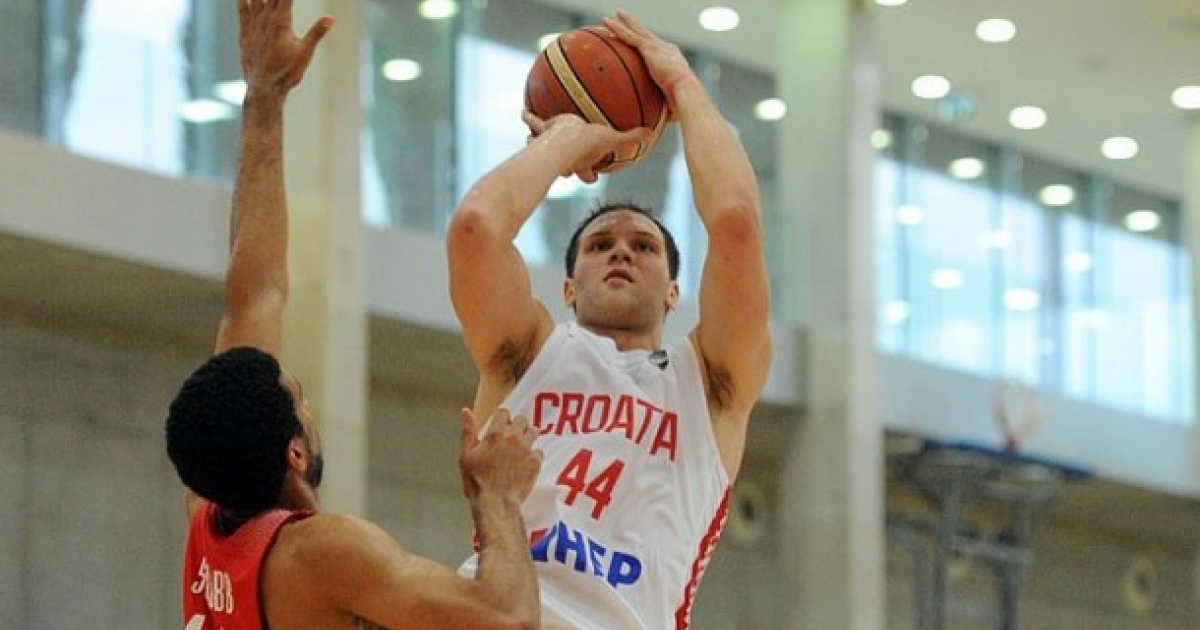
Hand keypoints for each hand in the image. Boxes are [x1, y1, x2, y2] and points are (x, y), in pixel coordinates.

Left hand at [238, 0, 333, 95]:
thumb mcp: (305, 53)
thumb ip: (317, 33)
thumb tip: (331, 18)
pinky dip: (243, 0)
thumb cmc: (287, 72)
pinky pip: (243, 10)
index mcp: (281, 22)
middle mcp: (265, 20)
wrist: (264, 88)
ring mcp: (253, 26)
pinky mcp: (245, 33)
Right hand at [459, 408, 541, 501]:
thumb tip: (466, 411)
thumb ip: (468, 431)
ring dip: (528, 436)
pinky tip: (526, 462)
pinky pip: (539, 451)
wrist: (496, 502)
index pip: (504, 412)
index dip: (501, 417)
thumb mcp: (466, 455)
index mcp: (496, 433)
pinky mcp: (536, 462)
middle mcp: (514, 437)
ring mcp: (527, 449)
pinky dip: (534, 455)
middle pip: (522, 420)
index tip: (500, 425)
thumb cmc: (477, 480)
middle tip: (511, 436)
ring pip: (534, 432)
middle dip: (516, 425)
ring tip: (521, 445)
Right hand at [522, 111, 647, 182]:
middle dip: (565, 166)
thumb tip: (651, 133)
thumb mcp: (611, 138)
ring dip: (541, 144)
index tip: (593, 175)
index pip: (588, 175)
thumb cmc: (586, 143)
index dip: (591, 175)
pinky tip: (523, 111)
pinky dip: (528, 118)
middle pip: (566, 168)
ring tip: (536, 136)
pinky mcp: (540, 133)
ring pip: (546, 149)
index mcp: (582, 163)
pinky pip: (533, 124)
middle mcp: (565, 160)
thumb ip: (630, 137)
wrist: (561, 139)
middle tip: (567, 160)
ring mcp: (551, 149)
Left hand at [603, 10, 693, 110]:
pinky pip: (629, 36)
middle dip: (637, 26)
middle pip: (647, 35)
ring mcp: (657, 47)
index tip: (642, 43)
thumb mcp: (670, 107)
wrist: (686, 93)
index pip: (658, 50)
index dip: (649, 45)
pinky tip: (606, 22)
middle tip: (627, 18)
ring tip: (616, 13)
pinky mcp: (649, 48)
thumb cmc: (682, 104)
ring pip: (637, 31)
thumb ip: (661, 111)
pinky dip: (617, 28)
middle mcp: (666, 49)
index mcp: (673, 60)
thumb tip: (652, 130)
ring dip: (626, 21)